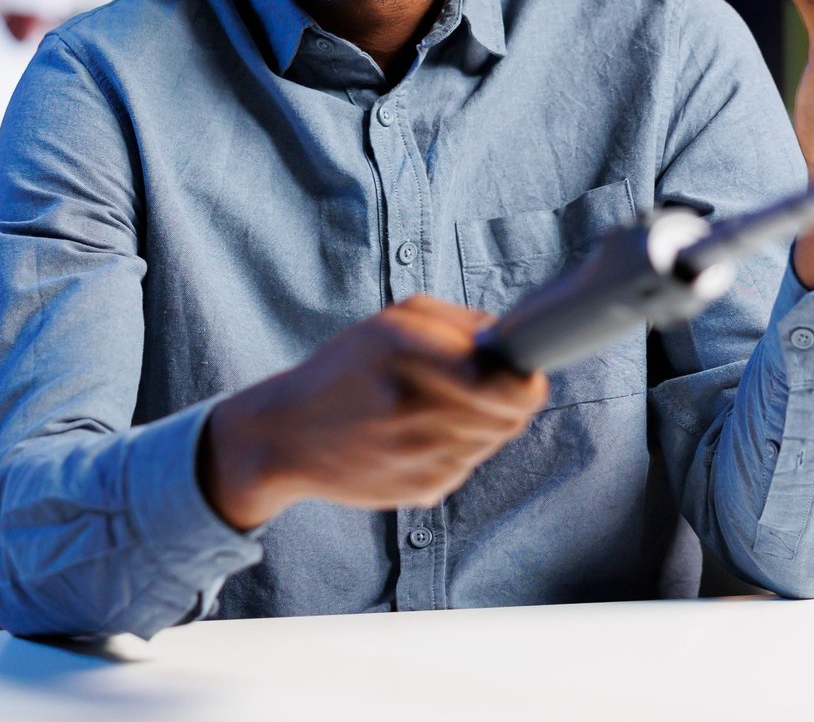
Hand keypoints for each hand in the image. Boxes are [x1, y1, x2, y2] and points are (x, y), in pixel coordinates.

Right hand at [199, 295, 548, 529]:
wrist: (287, 435)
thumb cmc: (346, 369)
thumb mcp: (392, 322)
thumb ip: (459, 322)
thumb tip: (514, 342)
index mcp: (406, 352)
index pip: (505, 383)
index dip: (526, 380)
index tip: (525, 373)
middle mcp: (413, 407)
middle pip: (511, 417)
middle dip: (510, 399)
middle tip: (488, 386)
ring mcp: (417, 456)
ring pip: (493, 441)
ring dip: (483, 424)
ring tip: (443, 408)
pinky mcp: (421, 491)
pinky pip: (469, 466)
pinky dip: (458, 449)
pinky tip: (420, 436)